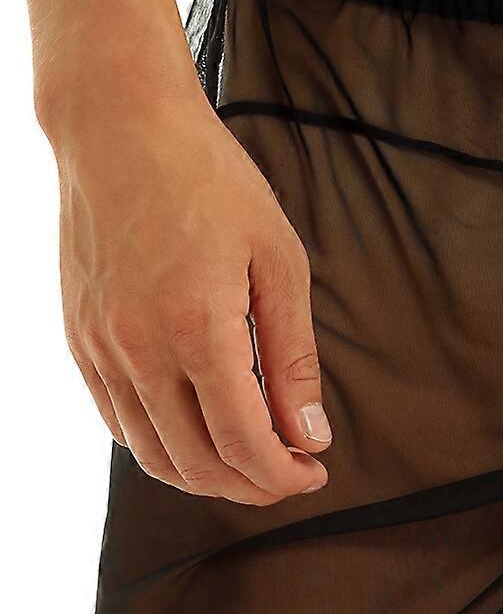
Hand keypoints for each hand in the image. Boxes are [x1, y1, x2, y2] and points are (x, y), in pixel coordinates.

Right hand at [50, 60, 330, 505]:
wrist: (119, 126)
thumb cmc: (208, 179)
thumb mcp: (278, 259)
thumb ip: (293, 356)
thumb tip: (310, 433)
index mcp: (198, 328)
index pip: (244, 442)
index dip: (283, 476)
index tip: (313, 474)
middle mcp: (140, 349)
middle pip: (197, 463)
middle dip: (251, 487)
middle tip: (289, 475)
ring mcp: (100, 348)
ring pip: (151, 455)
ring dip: (206, 477)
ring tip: (248, 462)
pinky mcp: (78, 339)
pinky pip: (118, 422)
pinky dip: (161, 446)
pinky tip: (197, 430)